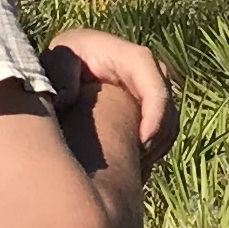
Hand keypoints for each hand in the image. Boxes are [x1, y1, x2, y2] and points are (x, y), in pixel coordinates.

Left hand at [46, 28, 174, 162]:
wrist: (69, 62)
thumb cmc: (63, 60)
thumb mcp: (58, 59)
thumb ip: (61, 73)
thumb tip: (69, 98)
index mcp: (132, 59)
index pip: (156, 88)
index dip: (156, 117)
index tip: (141, 145)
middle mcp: (151, 72)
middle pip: (169, 108)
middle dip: (158, 139)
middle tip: (136, 165)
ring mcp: (155, 89)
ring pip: (171, 123)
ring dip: (158, 147)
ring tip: (135, 168)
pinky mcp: (153, 104)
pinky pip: (165, 130)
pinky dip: (155, 149)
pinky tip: (135, 165)